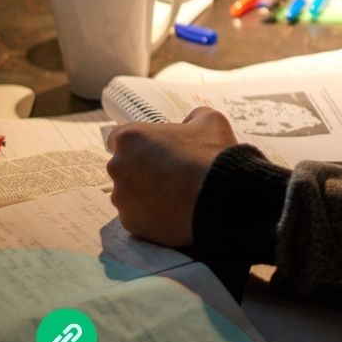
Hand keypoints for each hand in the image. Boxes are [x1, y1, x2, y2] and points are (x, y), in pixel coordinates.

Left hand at [106, 107, 236, 247]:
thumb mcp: (209, 120)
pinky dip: (152, 214)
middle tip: (170, 173)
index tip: (156, 150)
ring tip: (175, 195)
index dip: (140, 144)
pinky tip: (175, 210)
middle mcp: (118, 167)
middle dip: (142, 169)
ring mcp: (122, 198)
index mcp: (130, 138)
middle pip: (124, 167)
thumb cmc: (213, 154)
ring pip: (129, 194)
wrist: (224, 198)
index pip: (120, 138)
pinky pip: (138, 216)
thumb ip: (191, 118)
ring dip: (146, 193)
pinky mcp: (131, 223)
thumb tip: (189, 124)